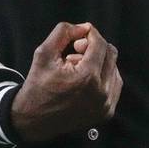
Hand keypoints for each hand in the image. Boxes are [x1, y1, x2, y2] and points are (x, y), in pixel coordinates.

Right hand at [10, 22, 122, 142]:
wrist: (33, 120)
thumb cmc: (38, 86)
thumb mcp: (44, 53)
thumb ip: (64, 32)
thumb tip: (85, 28)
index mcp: (87, 78)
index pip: (100, 44)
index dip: (90, 34)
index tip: (79, 36)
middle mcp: (101, 93)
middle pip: (110, 55)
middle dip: (94, 47)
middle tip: (76, 50)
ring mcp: (106, 105)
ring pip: (114, 68)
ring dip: (98, 62)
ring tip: (77, 68)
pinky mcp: (107, 112)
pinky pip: (114, 84)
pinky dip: (103, 76)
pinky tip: (85, 79)